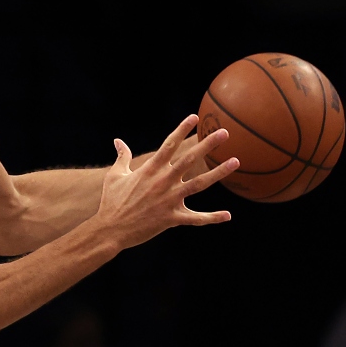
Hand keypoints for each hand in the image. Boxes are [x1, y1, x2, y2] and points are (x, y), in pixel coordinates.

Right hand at [96, 114, 238, 249]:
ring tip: (236, 161)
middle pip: (189, 160)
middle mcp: (162, 182)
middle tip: (224, 132)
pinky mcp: (171, 218)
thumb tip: (118, 141)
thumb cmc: (111, 202)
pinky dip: (212, 218)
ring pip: (199, 184)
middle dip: (207, 145)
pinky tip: (227, 215)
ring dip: (218, 173)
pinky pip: (195, 218)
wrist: (110, 229)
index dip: (181, 130)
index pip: (168, 145)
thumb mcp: (114, 176)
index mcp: (149, 170)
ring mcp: (168, 200)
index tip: (195, 117)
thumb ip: (121, 157)